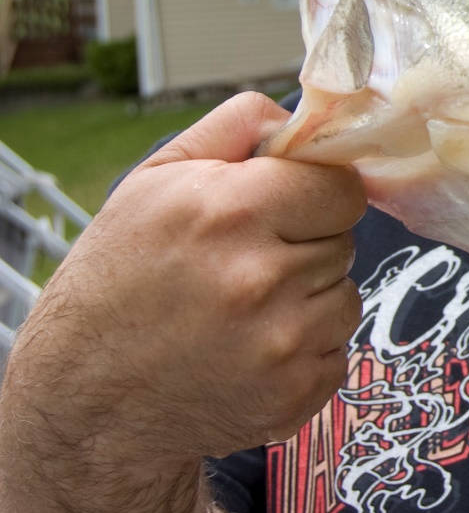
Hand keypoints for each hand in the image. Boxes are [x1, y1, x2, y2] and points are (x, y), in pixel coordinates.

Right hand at [0, 92, 365, 512]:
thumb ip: (234, 128)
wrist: (82, 396)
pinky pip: (336, 350)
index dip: (316, 193)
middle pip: (344, 240)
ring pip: (343, 296)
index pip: (342, 186)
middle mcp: (263, 276)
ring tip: (242, 310)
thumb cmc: (115, 282)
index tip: (287, 207)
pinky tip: (249, 349)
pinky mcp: (295, 392)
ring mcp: (283, 341)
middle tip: (245, 263)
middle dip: (306, 244)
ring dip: (307, 299)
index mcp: (232, 211)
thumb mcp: (154, 181)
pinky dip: (304, 350)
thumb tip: (298, 116)